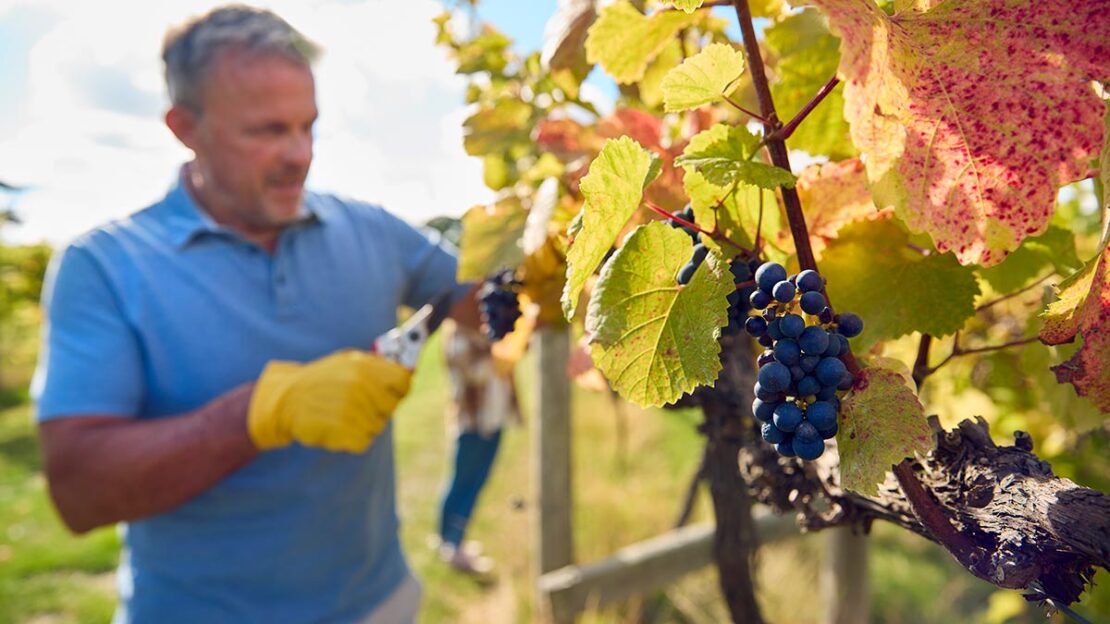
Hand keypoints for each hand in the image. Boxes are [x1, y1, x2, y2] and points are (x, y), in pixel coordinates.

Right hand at [247, 350, 412, 452]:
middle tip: (357, 406)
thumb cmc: (320, 380)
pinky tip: (336, 428)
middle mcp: (360, 386)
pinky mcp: (343, 432)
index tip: (391, 393)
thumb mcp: (346, 362)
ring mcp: (352, 410)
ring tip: (341, 415)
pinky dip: (351, 440)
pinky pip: (363, 442)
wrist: (285, 400)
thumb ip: (376, 366)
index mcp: (363, 366)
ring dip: (362, 425)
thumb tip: (409, 372)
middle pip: (391, 407)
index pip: (403, 381)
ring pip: (376, 427)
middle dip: (378, 410)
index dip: (399, 389)